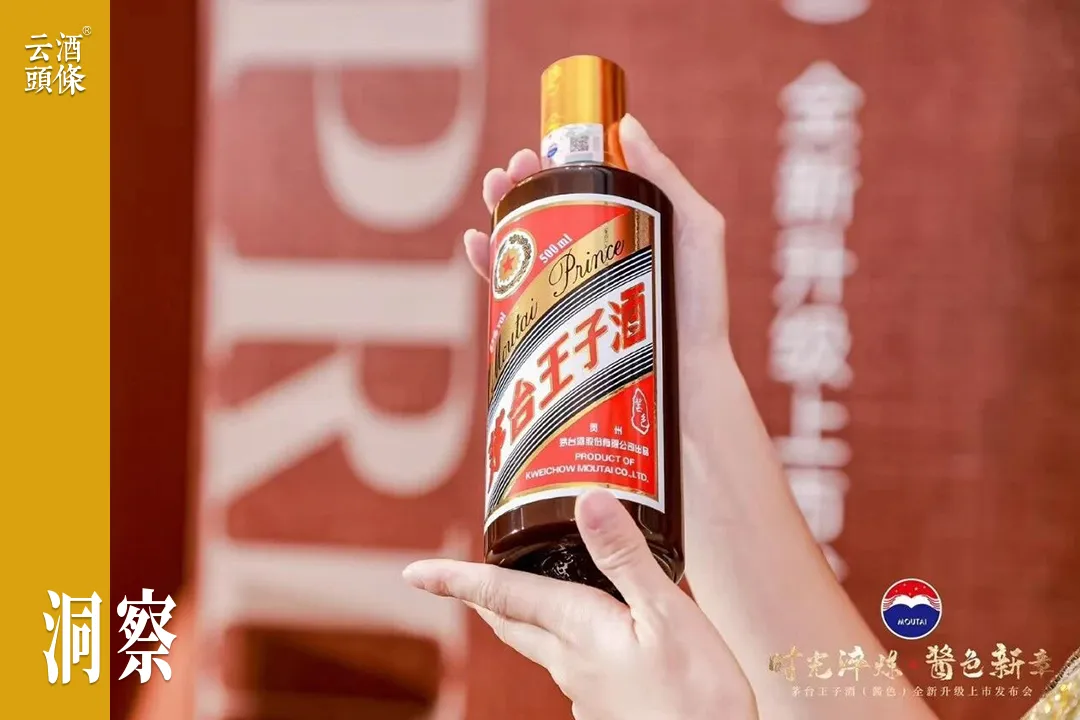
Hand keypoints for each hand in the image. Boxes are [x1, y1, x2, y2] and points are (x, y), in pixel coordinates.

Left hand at [403, 490, 756, 719]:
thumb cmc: (697, 697)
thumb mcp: (668, 614)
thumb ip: (625, 557)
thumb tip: (586, 499)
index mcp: (577, 629)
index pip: (500, 595)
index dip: (455, 580)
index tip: (414, 573)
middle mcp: (569, 662)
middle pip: (510, 622)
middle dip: (483, 597)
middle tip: (460, 579)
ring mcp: (585, 690)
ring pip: (540, 644)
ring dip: (526, 616)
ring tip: (532, 591)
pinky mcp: (606, 708)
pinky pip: (574, 665)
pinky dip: (568, 640)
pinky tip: (595, 636)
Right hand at [464, 113, 728, 356]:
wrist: (689, 375)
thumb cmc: (702, 303)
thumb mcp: (695, 227)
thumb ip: (665, 177)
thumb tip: (624, 125)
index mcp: (621, 226)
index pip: (578, 186)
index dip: (551, 165)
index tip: (536, 152)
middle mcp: (590, 255)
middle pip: (543, 210)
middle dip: (517, 185)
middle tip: (507, 174)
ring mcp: (569, 289)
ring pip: (521, 244)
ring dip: (498, 213)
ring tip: (493, 195)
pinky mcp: (552, 322)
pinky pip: (510, 291)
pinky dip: (488, 265)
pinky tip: (478, 244)